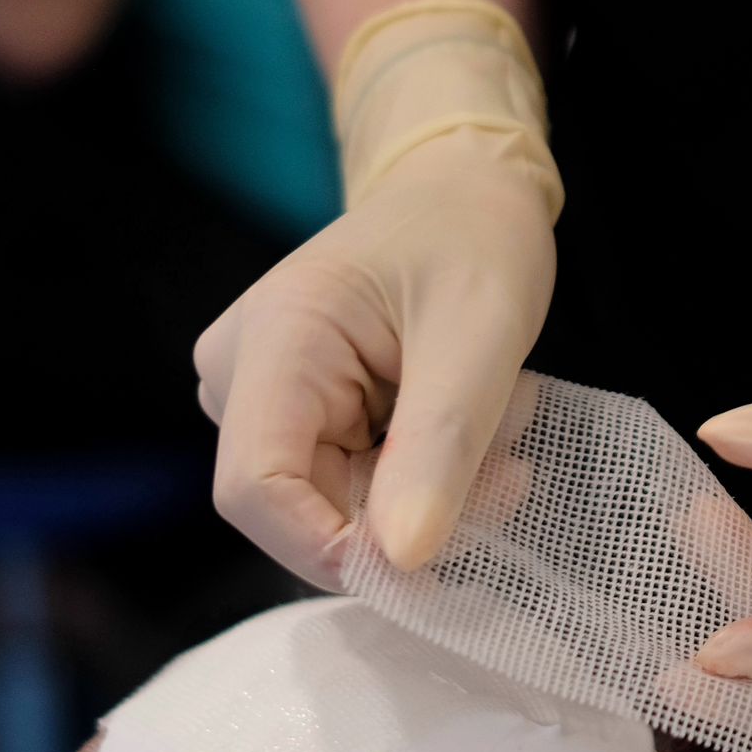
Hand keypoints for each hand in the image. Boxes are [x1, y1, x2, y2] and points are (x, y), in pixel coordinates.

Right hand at [195, 0, 560, 587]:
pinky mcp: (293, 419)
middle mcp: (241, 375)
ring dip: (429, 497)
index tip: (435, 559)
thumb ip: (440, 450)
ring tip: (500, 423)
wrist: (463, 191)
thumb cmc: (472, 238)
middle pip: (301, 512)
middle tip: (511, 470)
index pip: (256, 492)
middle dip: (408, 520)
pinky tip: (472, 426)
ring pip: (335, 511)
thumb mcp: (481, 338)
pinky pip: (352, 492)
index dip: (335, 550)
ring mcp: (260, 399)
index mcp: (275, 340)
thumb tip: (404, 560)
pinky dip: (422, 481)